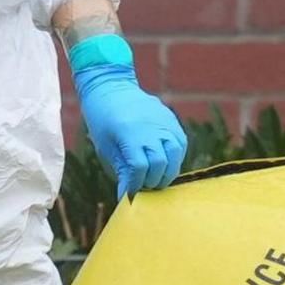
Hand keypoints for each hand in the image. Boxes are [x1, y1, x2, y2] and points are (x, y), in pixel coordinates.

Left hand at [68, 40, 185, 193]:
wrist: (112, 88)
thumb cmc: (104, 121)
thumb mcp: (106, 148)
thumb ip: (122, 171)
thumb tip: (128, 196)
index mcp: (129, 133)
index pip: (139, 167)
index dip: (136, 184)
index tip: (130, 194)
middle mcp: (150, 126)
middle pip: (160, 163)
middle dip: (152, 181)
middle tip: (144, 188)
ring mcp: (164, 122)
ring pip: (175, 154)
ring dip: (167, 172)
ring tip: (155, 179)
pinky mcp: (171, 120)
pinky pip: (180, 144)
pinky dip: (174, 158)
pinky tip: (163, 164)